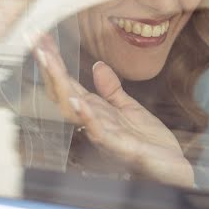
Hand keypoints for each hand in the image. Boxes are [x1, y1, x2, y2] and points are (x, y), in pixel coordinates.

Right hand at [31, 34, 193, 187]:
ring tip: (49, 63)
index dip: (55, 62)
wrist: (173, 170)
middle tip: (35, 43)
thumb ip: (112, 91)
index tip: (40, 38)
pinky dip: (88, 117)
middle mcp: (95, 123)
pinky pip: (100, 133)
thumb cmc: (151, 144)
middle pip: (65, 94)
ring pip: (75, 111)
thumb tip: (97, 65)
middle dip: (50, 69)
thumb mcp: (131, 110)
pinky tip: (78, 102)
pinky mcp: (122, 149)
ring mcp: (106, 136)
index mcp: (98, 112)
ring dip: (61, 88)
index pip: (70, 84)